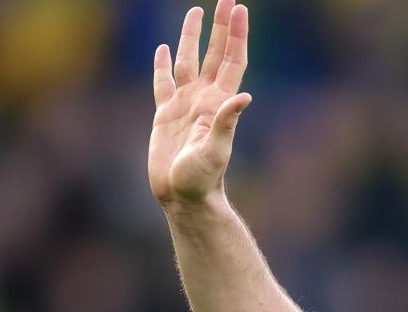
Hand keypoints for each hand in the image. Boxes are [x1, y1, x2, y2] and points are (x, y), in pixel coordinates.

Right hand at [149, 0, 250, 207]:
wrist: (183, 196)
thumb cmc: (202, 178)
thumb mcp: (216, 150)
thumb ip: (227, 122)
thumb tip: (244, 96)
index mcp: (218, 103)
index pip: (232, 60)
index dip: (236, 35)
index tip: (239, 8)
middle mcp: (204, 99)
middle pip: (215, 54)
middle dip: (221, 27)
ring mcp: (184, 105)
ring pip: (189, 61)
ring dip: (193, 37)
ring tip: (197, 12)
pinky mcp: (165, 115)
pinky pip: (163, 82)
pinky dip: (163, 64)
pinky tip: (164, 49)